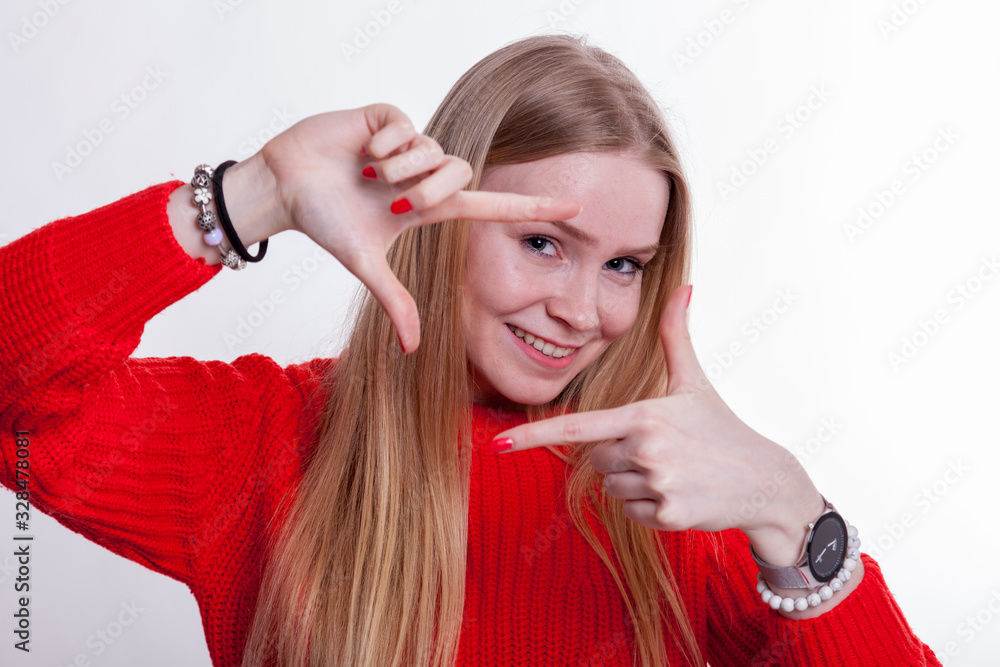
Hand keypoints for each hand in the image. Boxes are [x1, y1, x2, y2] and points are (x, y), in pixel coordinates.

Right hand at [234, 104, 580, 352]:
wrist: (283, 186)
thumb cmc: (323, 222)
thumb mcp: (364, 263)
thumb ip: (394, 302)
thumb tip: (414, 351)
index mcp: (427, 207)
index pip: (490, 207)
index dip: (532, 207)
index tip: (577, 208)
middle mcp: (424, 174)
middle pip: (460, 173)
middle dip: (427, 188)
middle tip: (392, 199)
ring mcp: (407, 145)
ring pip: (431, 149)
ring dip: (397, 167)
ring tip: (365, 173)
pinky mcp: (386, 117)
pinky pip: (405, 125)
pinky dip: (382, 142)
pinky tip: (360, 149)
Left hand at [490, 284, 823, 564]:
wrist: (765, 481)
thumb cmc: (722, 427)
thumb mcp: (695, 381)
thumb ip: (676, 335)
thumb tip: (684, 286)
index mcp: (643, 415)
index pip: (577, 427)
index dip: (534, 436)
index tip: (500, 444)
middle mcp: (645, 449)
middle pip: (595, 459)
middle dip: (619, 456)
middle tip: (661, 451)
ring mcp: (656, 484)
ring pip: (611, 487)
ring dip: (632, 482)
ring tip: (673, 471)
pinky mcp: (667, 515)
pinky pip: (629, 512)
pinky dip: (647, 506)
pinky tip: (679, 493)